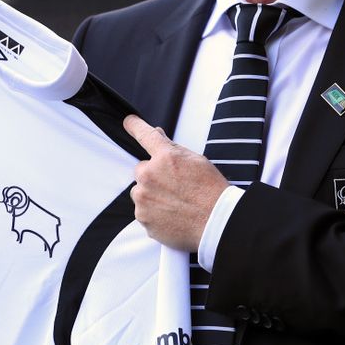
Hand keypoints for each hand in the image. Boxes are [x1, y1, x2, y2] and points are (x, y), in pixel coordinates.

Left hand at [123, 114, 229, 251]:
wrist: (216, 222)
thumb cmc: (210, 192)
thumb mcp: (197, 161)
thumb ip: (172, 149)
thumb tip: (157, 136)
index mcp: (165, 157)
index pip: (145, 135)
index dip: (135, 126)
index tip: (128, 121)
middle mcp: (150, 175)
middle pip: (143, 170)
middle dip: (154, 176)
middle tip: (175, 187)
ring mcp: (144, 198)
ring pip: (141, 192)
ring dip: (153, 195)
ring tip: (176, 204)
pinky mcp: (143, 218)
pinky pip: (144, 211)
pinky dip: (154, 213)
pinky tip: (172, 215)